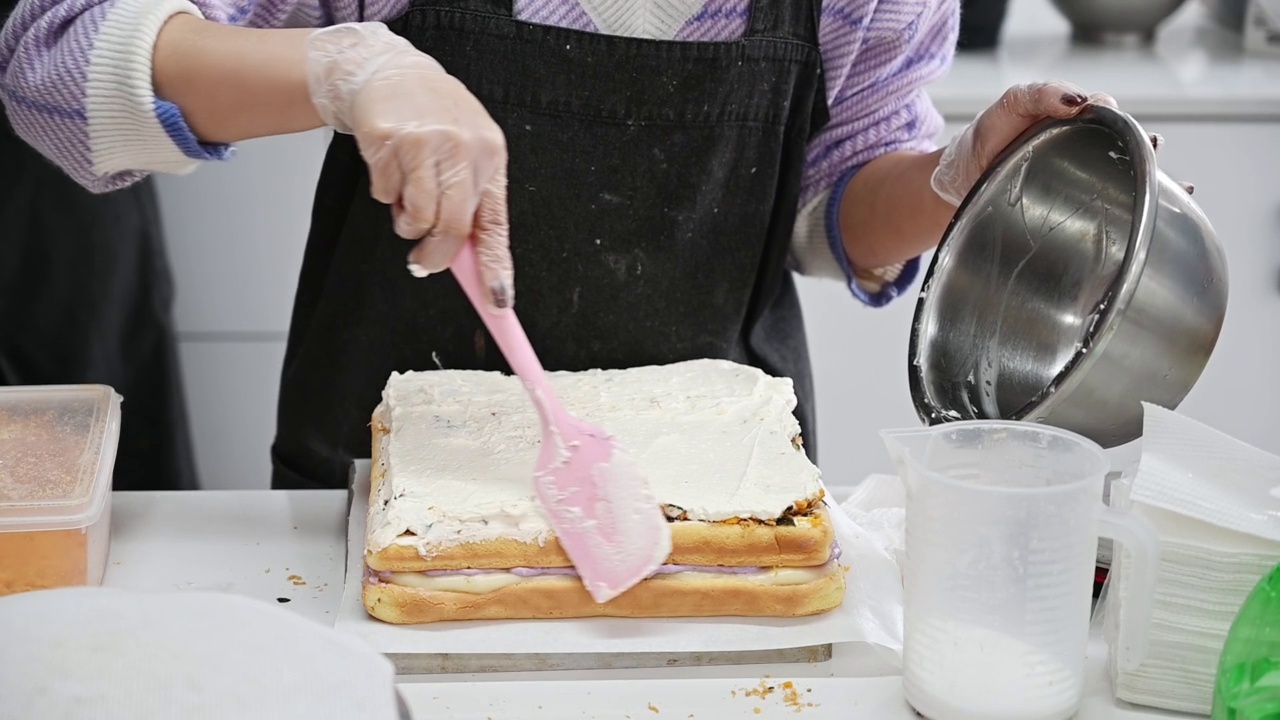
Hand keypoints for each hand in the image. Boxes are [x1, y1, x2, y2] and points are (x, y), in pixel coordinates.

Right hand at [305, 22, 512, 306]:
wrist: (393, 73)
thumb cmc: (435, 121)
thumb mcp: (467, 154)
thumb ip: (471, 204)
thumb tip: (474, 268)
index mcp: (490, 156)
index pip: (495, 224)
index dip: (496, 268)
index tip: (498, 303)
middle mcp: (462, 147)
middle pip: (452, 228)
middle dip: (435, 257)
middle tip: (423, 263)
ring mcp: (424, 141)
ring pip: (415, 218)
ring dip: (406, 222)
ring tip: (407, 196)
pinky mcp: (387, 139)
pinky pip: (383, 195)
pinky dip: (384, 193)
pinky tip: (390, 165)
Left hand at [930, 81, 1193, 205]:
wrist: (956, 185)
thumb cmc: (984, 141)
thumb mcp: (1009, 107)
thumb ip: (1041, 95)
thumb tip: (1081, 102)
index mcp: (1073, 126)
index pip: (1110, 120)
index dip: (1120, 122)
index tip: (1122, 126)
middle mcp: (1082, 154)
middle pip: (1125, 151)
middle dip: (1145, 153)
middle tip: (1152, 153)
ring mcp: (1078, 184)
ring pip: (1125, 181)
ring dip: (1153, 183)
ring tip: (1173, 186)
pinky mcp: (1071, 212)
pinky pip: (1111, 209)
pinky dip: (1142, 211)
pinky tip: (1167, 212)